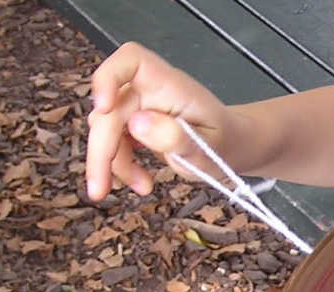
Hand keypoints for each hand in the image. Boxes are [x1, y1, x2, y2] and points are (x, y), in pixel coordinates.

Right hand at [86, 42, 230, 199]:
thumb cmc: (226, 143)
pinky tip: (142, 183)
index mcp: (170, 85)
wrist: (232, 148)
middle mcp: (149, 90)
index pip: (131, 60)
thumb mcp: (211, 148)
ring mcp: (139, 107)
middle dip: (100, 151)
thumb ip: (180, 138)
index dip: (108, 78)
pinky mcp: (133, 125)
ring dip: (112, 164)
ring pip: (105, 130)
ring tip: (144, 188)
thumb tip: (138, 124)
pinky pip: (113, 142)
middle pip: (109, 110)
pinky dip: (120, 165)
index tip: (103, 109)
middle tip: (101, 189)